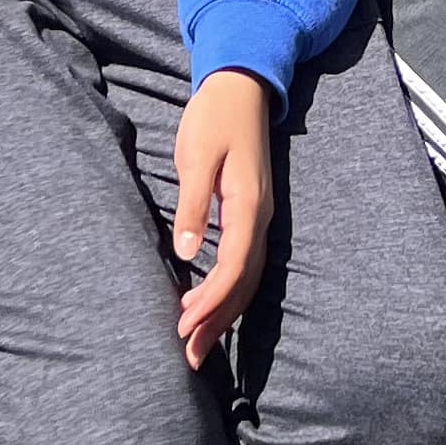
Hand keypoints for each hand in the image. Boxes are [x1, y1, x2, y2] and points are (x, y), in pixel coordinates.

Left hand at [174, 68, 274, 367]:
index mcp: (248, 205)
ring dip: (223, 313)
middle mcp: (260, 218)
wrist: (242, 87)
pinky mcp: (249, 215)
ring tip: (195, 344)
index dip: (211, 303)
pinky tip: (207, 306)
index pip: (233, 267)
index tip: (185, 329)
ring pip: (246, 278)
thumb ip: (193, 205)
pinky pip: (243, 264)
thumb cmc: (215, 117)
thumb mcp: (197, 157)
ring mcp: (258, 217)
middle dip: (217, 322)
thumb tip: (187, 254)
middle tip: (189, 357)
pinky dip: (227, 291)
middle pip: (244, 283)